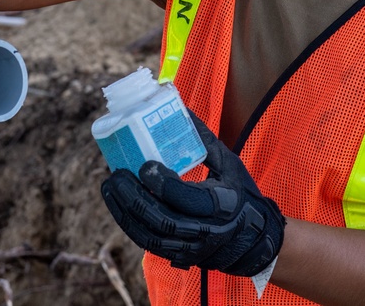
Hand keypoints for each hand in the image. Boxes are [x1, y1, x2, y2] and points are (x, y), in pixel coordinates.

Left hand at [101, 114, 284, 276]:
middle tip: (116, 174)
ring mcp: (194, 248)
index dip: (164, 185)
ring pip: (151, 237)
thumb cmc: (240, 195)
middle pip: (163, 221)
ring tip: (110, 187)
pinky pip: (150, 244)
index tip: (145, 165)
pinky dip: (130, 224)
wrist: (254, 240)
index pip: (189, 200)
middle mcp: (209, 232)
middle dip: (134, 197)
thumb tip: (180, 109)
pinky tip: (118, 205)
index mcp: (225, 206)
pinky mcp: (182, 256)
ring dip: (125, 213)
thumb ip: (204, 139)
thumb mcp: (229, 163)